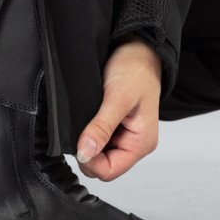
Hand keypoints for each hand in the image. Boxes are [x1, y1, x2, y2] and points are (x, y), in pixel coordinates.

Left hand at [75, 34, 161, 180]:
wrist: (137, 49)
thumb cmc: (135, 69)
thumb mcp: (117, 97)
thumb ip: (102, 127)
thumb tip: (85, 153)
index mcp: (141, 143)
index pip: (109, 171)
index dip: (90, 161)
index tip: (78, 142)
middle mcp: (134, 143)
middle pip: (102, 165)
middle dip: (87, 151)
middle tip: (81, 125)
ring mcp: (124, 136)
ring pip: (96, 154)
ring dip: (87, 140)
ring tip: (87, 117)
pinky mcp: (114, 127)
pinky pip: (96, 140)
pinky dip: (88, 132)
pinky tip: (88, 117)